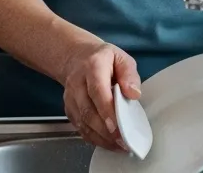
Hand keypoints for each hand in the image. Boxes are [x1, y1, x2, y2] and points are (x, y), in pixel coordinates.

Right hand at [59, 35, 141, 151]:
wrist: (76, 57)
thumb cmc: (103, 59)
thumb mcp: (121, 58)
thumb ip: (129, 74)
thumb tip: (134, 94)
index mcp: (92, 66)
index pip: (97, 90)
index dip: (107, 111)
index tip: (118, 127)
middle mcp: (77, 82)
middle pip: (88, 111)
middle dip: (106, 131)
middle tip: (124, 142)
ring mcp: (70, 97)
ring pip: (83, 122)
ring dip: (101, 138)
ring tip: (119, 145)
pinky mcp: (68, 109)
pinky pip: (80, 128)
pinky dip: (94, 139)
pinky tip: (109, 142)